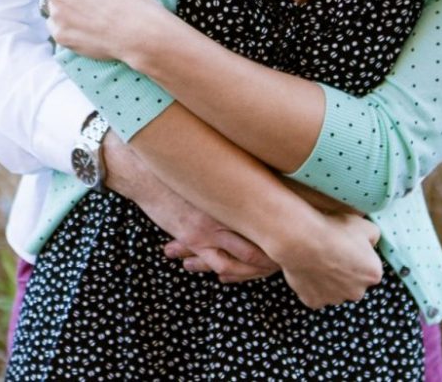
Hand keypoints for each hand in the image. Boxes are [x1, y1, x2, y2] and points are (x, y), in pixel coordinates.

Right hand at [101, 134, 278, 283]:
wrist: (146, 172)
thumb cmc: (182, 165)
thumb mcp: (216, 166)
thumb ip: (237, 176)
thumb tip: (260, 180)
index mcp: (236, 193)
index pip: (269, 221)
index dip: (284, 235)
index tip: (296, 238)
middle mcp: (226, 214)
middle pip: (260, 246)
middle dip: (274, 259)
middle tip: (286, 263)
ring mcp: (209, 230)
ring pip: (239, 262)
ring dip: (252, 272)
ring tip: (263, 273)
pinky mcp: (193, 238)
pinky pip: (214, 263)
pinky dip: (224, 273)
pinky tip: (226, 276)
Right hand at [264, 208, 382, 309]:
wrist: (303, 239)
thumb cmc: (334, 230)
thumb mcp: (364, 224)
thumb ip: (373, 237)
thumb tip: (370, 243)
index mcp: (373, 274)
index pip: (369, 269)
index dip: (358, 257)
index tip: (347, 247)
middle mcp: (357, 292)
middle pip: (353, 284)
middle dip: (346, 273)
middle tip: (332, 254)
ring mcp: (334, 299)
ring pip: (334, 291)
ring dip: (329, 281)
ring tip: (317, 261)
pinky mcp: (314, 302)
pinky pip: (315, 295)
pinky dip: (312, 286)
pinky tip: (307, 271)